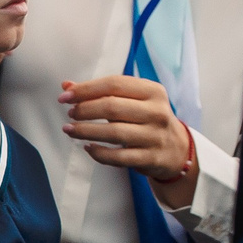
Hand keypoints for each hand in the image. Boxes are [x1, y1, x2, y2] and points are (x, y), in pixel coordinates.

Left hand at [60, 76, 193, 185]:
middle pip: (112, 107)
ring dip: (86, 131)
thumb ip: (102, 92)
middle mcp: (157, 112)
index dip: (86, 89)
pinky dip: (99, 153)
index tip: (65, 96)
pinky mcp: (151, 158)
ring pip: (114, 132)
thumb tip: (66, 86)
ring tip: (69, 129)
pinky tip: (87, 147)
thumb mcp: (133, 100)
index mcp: (153, 91)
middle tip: (70, 113)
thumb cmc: (146, 119)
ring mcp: (155, 136)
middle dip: (85, 109)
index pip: (114, 84)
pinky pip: (119, 157)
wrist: (176, 149)